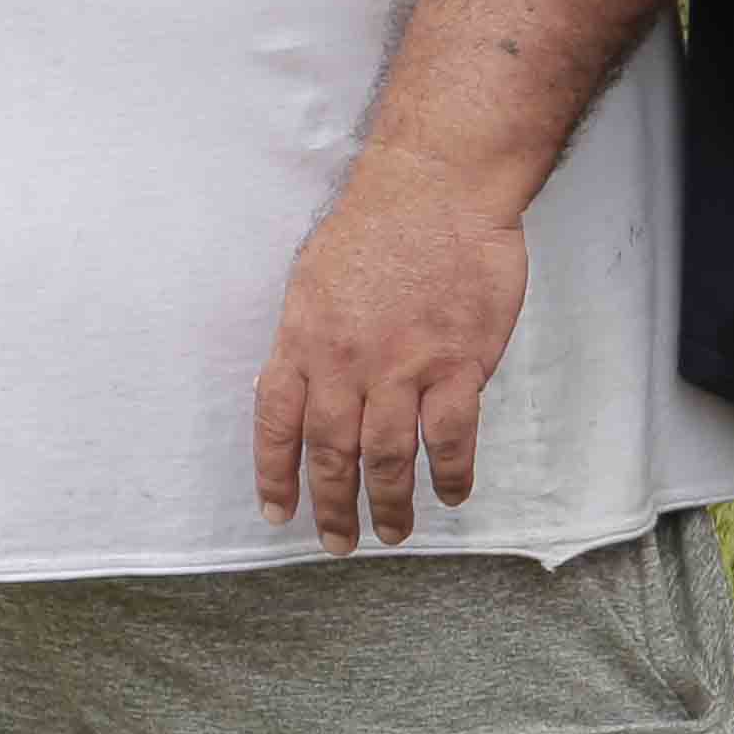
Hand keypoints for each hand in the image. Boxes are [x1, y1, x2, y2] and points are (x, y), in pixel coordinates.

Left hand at [251, 146, 529, 548]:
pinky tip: (451, 494)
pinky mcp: (457, 365)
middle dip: (331, 506)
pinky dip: (450, 474)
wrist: (436, 190)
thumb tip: (297, 386)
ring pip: (387, 457)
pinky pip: (450, 437)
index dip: (275, 473)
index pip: (276, 422)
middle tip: (337, 543)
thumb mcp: (313, 278)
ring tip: (392, 533)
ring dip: (388, 504)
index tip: (278, 512)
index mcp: (302, 339)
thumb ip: (308, 339)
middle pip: (331, 452)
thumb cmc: (376, 225)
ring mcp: (403, 367)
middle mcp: (345, 362)